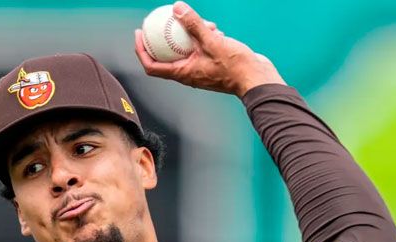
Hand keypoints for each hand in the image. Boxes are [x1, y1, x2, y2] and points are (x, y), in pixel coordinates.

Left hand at [134, 1, 285, 96]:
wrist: (256, 80)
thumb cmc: (235, 67)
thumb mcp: (212, 40)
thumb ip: (194, 24)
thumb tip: (177, 8)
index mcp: (183, 73)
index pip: (152, 66)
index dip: (141, 51)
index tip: (139, 35)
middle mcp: (189, 74)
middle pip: (166, 57)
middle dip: (163, 39)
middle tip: (159, 22)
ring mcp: (200, 71)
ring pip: (187, 50)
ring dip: (190, 34)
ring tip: (202, 22)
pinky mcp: (211, 66)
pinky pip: (201, 50)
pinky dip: (204, 38)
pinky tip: (215, 28)